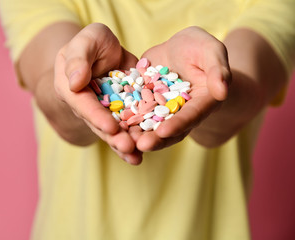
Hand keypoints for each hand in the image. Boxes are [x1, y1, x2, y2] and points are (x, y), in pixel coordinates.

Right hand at [54, 23, 142, 163]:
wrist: (105, 50)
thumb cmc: (92, 42)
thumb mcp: (86, 40)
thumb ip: (78, 59)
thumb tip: (74, 82)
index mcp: (72, 89)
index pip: (84, 105)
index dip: (96, 116)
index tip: (111, 127)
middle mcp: (87, 106)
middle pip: (100, 124)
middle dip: (114, 137)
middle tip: (129, 147)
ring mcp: (105, 112)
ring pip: (114, 130)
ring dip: (125, 145)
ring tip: (137, 157)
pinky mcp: (122, 111)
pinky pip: (128, 126)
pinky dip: (136, 138)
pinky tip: (144, 154)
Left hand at [131, 26, 230, 151]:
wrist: (178, 48)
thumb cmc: (200, 47)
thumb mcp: (211, 51)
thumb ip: (217, 70)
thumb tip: (222, 91)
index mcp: (201, 103)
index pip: (191, 116)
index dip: (178, 124)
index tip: (164, 132)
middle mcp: (181, 113)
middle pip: (169, 129)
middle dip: (155, 138)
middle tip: (140, 145)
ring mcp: (161, 111)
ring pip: (150, 126)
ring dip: (137, 135)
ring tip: (123, 140)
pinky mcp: (144, 105)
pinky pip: (134, 114)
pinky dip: (124, 120)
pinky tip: (111, 124)